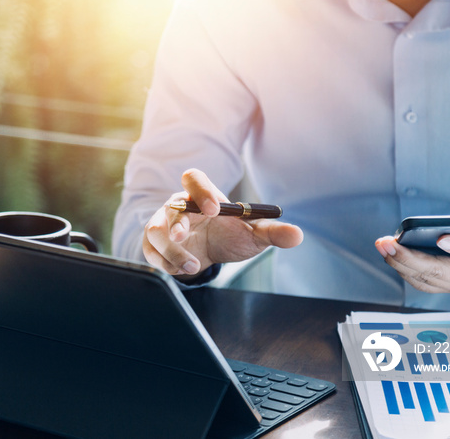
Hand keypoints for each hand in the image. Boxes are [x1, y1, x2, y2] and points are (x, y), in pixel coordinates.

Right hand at [143, 168, 302, 275]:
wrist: (207, 255)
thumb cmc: (229, 235)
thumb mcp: (253, 235)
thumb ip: (272, 233)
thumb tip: (297, 235)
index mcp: (203, 195)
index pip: (194, 179)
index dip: (201, 190)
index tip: (213, 209)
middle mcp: (179, 206)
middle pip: (171, 205)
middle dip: (176, 221)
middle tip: (183, 235)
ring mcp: (163, 225)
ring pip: (156, 231)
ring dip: (172, 250)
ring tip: (192, 265)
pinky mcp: (153, 245)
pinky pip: (152, 252)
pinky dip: (166, 263)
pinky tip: (183, 269)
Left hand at [375, 205, 449, 296]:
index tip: (441, 236)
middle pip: (439, 270)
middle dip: (409, 257)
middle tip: (387, 242)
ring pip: (425, 279)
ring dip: (399, 263)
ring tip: (382, 245)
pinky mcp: (448, 287)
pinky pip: (422, 282)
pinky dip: (403, 269)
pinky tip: (389, 254)